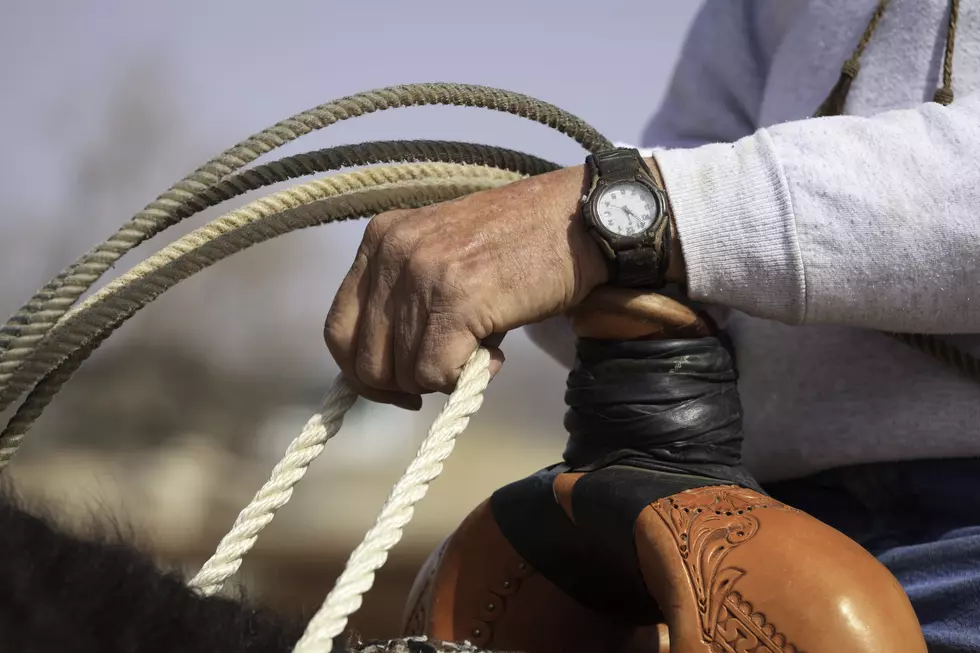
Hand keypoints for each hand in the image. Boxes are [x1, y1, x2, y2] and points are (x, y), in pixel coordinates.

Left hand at [323, 164, 608, 409]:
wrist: (578, 219)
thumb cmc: (520, 242)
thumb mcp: (442, 253)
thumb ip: (406, 296)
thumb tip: (387, 364)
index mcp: (381, 237)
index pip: (338, 327)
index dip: (362, 369)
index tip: (398, 383)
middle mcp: (392, 251)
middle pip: (362, 359)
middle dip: (399, 384)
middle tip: (441, 378)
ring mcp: (421, 274)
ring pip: (399, 371)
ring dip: (439, 378)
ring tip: (480, 350)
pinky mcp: (455, 299)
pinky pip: (434, 373)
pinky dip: (461, 380)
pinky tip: (493, 353)